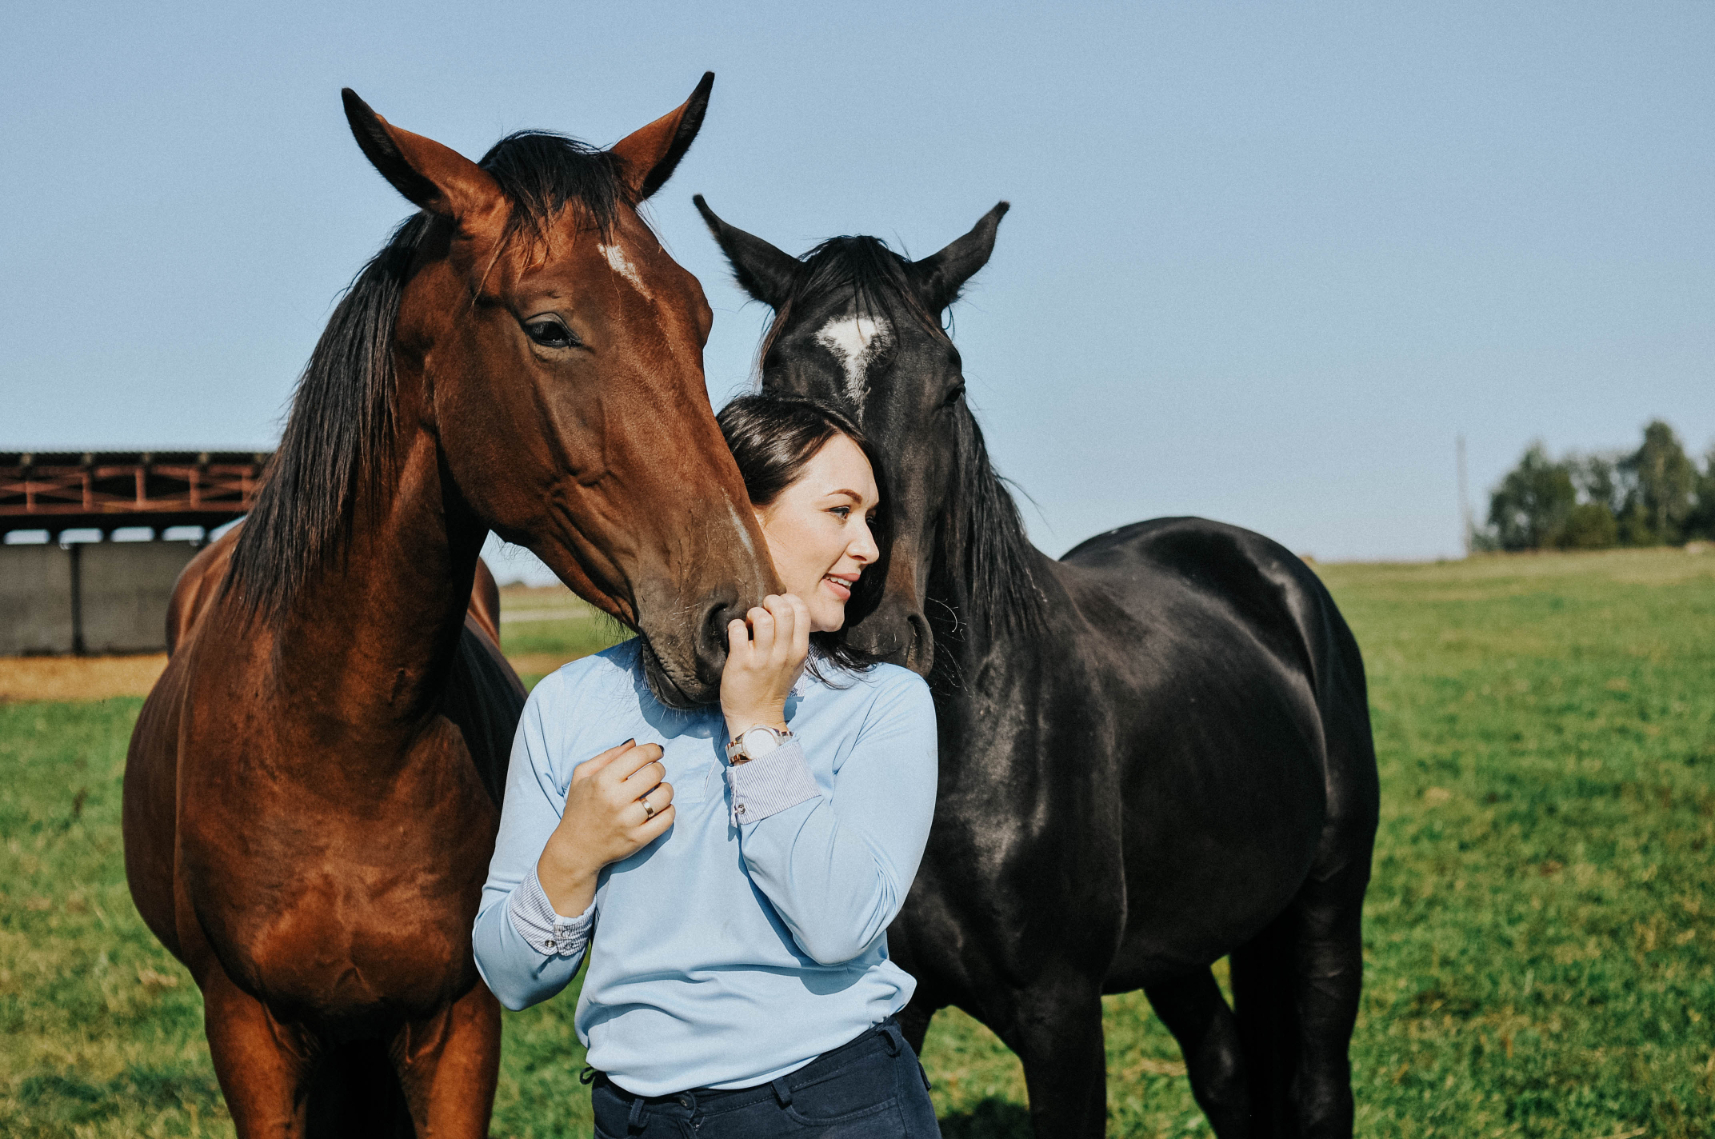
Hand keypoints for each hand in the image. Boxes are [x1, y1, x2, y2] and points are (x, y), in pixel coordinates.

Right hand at [536, 739, 672, 915]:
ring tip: (657, 790)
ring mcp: (628, 821)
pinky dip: (669, 810)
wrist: (575, 849)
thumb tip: (634, 743)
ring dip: (666, 789)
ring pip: (665, 795)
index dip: (653, 750)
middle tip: (654, 772)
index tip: (656, 752)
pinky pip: (667, 819)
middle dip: (659, 768)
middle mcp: (616, 800)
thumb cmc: (579, 808)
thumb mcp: (582, 776)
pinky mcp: (638, 839)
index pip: (639, 756)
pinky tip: (660, 808)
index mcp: (603, 781)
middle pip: (655, 773)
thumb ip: (607, 755)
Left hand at [721, 593, 809, 740]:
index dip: (789, 601)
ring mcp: (762, 658)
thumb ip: (795, 641)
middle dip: (770, 601)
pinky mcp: (741, 663)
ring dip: (752, 613)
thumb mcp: (795, 665)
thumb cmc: (774, 688)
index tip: (778, 607)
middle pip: (783, 610)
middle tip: (762, 610)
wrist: (756, 717)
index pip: (802, 611)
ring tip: (749, 623)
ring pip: (762, 618)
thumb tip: (787, 612)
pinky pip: (738, 630)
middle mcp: (783, 653)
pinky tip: (736, 634)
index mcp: (799, 651)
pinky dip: (736, 626)